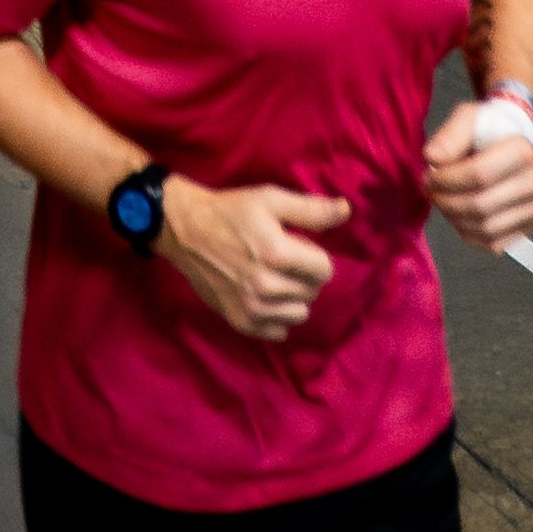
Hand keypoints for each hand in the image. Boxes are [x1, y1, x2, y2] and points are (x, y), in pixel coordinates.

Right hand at [160, 173, 348, 339]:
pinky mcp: (240, 322)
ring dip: (293, 298)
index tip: (298, 247)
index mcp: (278, 254)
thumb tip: (346, 211)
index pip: (325, 270)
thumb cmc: (231, 211)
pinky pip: (278, 332)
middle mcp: (267, 286)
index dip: (316, 256)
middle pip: (312, 292)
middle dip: (305, 276)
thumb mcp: (271, 200)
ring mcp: (253, 308)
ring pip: (299, 314)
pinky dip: (277, 317)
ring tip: (275, 279)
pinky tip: (265, 298)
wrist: (185, 231)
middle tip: (283, 261)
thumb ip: (311, 210)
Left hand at [424, 96, 532, 245]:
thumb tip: (433, 158)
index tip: (429, 175)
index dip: (447, 180)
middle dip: (446, 201)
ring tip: (442, 201)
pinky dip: (468, 233)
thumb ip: (449, 136)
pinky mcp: (527, 228)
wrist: (507, 144)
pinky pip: (491, 243)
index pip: (478, 175)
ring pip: (484, 228)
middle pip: (480, 205)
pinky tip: (458, 214)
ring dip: (454, 218)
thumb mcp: (466, 119)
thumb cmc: (485, 131)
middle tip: (429, 190)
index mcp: (522, 151)